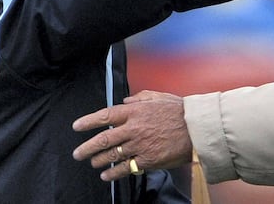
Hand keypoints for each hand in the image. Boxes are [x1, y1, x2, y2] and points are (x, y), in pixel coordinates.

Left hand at [72, 90, 192, 181]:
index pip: (105, 116)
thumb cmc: (179, 111)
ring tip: (92, 162)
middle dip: (87, 147)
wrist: (197, 128)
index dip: (88, 121)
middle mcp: (133, 128)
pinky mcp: (147, 160)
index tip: (76, 127)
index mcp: (135, 111)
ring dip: (98, 160)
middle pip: (103, 139)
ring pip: (112, 155)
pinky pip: (125, 168)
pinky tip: (106, 175)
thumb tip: (125, 99)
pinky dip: (113, 173)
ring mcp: (139, 145)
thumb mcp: (158, 97)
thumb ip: (140, 97)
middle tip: (77, 153)